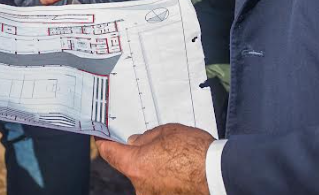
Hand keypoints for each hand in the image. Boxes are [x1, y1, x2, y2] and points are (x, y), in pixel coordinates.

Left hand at [97, 124, 214, 194]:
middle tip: (153, 143)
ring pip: (146, 176)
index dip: (104, 141)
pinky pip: (160, 185)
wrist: (218, 174)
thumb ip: (146, 137)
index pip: (109, 153)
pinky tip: (179, 167)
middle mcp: (140, 186)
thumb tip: (135, 142)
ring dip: (154, 166)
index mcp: (134, 166)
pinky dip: (165, 176)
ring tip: (174, 156)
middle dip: (138, 154)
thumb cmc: (194, 151)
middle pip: (130, 166)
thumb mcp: (166, 132)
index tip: (100, 135)